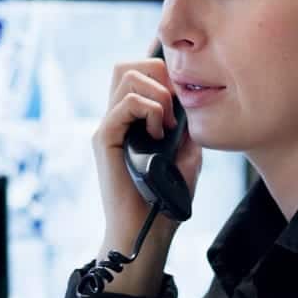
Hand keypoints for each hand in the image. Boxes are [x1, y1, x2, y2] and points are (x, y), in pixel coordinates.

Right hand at [91, 58, 202, 294]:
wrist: (148, 232)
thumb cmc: (165, 200)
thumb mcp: (186, 156)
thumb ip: (187, 129)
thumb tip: (194, 102)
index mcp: (133, 120)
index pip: (139, 72)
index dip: (164, 75)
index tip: (184, 102)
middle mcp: (116, 119)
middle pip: (127, 65)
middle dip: (159, 75)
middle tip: (175, 108)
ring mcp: (109, 127)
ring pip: (125, 74)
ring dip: (158, 94)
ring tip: (169, 126)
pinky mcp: (104, 138)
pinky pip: (125, 103)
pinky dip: (150, 110)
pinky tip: (160, 135)